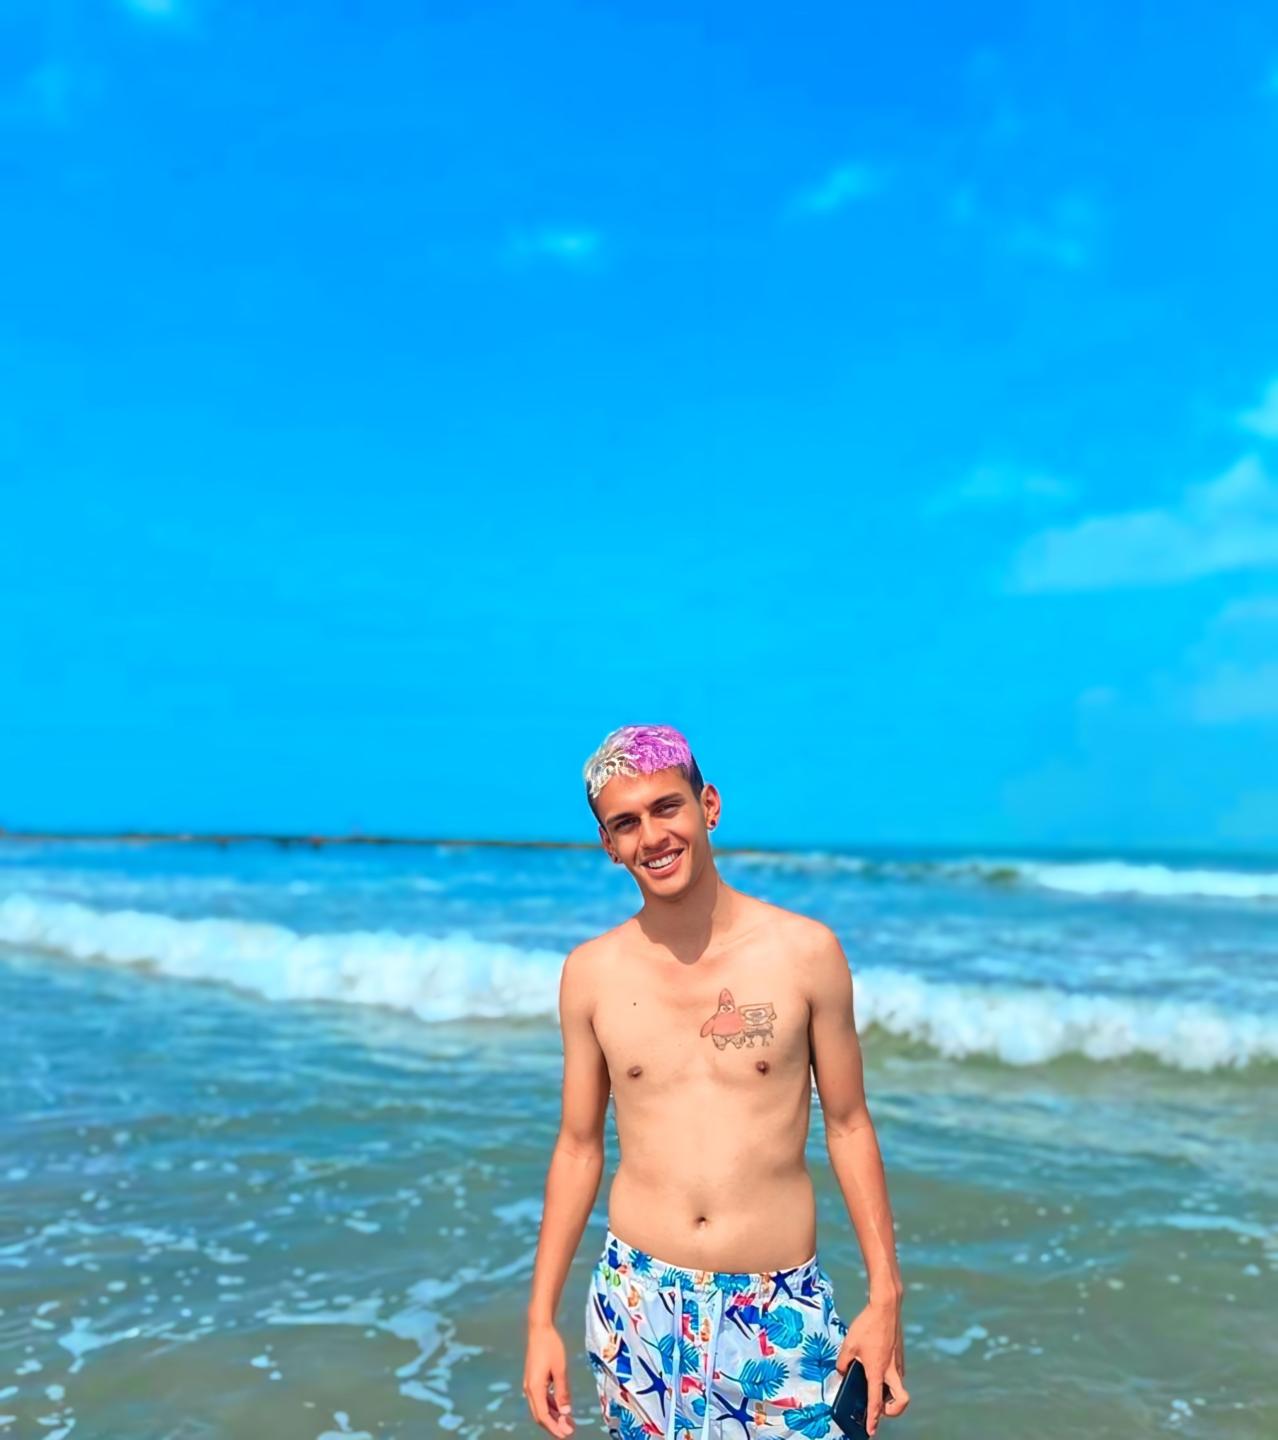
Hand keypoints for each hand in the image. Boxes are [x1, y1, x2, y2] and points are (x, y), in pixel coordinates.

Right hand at [523, 1320, 574, 1436]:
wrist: (539, 1328)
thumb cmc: (551, 1346)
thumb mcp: (560, 1369)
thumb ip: (563, 1391)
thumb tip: (566, 1412)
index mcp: (534, 1388)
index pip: (543, 1416)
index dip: (554, 1428)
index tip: (566, 1435)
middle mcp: (529, 1389)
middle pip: (540, 1415)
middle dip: (554, 1425)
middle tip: (570, 1431)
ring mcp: (530, 1384)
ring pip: (540, 1407)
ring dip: (554, 1416)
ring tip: (569, 1422)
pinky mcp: (533, 1380)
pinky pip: (541, 1398)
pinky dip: (551, 1406)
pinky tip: (561, 1408)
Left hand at [835, 1297, 910, 1435]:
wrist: (886, 1307)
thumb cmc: (866, 1325)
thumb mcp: (848, 1344)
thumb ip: (843, 1362)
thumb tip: (842, 1372)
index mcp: (877, 1370)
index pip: (876, 1401)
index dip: (873, 1419)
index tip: (871, 1431)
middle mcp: (891, 1370)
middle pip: (900, 1401)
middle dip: (892, 1411)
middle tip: (879, 1410)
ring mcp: (898, 1363)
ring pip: (899, 1388)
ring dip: (890, 1394)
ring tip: (874, 1387)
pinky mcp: (899, 1355)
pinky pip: (897, 1374)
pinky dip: (890, 1379)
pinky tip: (877, 1367)